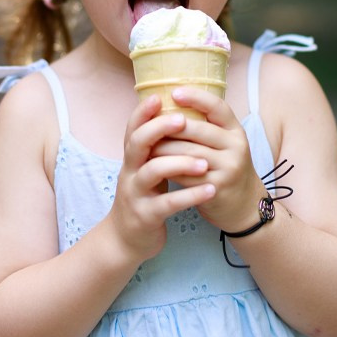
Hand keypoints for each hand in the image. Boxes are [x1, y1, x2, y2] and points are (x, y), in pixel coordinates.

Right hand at [112, 97, 211, 260]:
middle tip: (183, 120)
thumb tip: (176, 118)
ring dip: (180, 163)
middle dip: (159, 129)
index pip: (133, 129)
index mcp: (132, 159)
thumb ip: (155, 150)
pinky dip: (190, 196)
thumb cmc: (143, 199)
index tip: (158, 96)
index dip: (143, 112)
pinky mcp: (147, 216)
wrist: (126, 240)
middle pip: (138, 143)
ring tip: (205, 162)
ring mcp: (136, 194)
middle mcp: (130, 172)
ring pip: (153, 171)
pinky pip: (169, 203)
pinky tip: (210, 190)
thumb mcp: (145, 171)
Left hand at [160, 87, 264, 233]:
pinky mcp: (217, 187)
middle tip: (148, 125)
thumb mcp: (225, 144)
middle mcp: (236, 147)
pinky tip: (155, 166)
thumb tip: (169, 105)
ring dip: (163, 148)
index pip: (217, 107)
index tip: (174, 92)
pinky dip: (168, 169)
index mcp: (236, 131)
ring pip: (188, 152)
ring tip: (146, 146)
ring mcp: (228, 168)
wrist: (244, 205)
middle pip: (198, 129)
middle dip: (169, 126)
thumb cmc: (226, 168)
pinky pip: (186, 175)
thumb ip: (206, 127)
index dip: (196, 97)